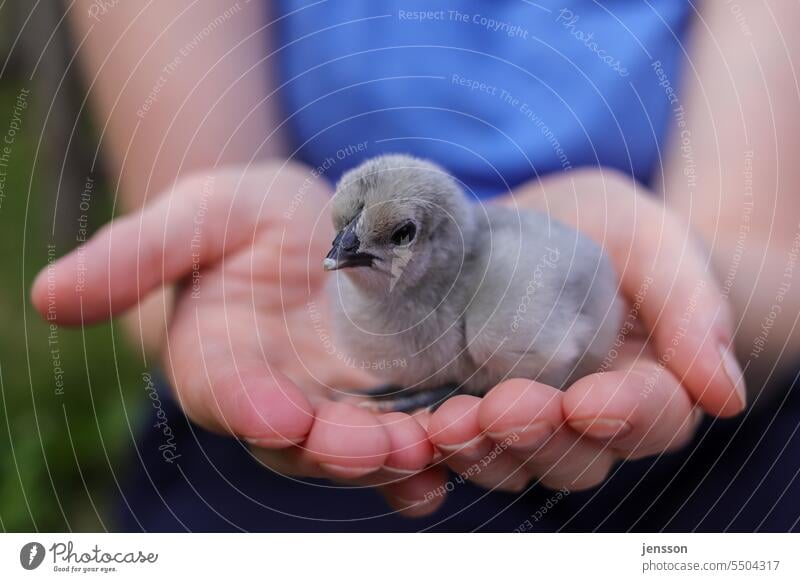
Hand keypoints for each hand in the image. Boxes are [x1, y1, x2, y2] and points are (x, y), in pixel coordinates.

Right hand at [31, 161, 446, 515]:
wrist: (309, 223)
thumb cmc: (240, 220)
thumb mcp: (196, 217)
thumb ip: (135, 256)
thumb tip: (47, 295)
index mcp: (221, 361)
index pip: (227, 394)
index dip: (249, 405)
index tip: (277, 412)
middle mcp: (279, 397)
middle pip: (303, 440)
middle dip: (336, 447)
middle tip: (376, 446)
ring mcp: (337, 401)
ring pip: (361, 445)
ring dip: (395, 457)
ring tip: (429, 452)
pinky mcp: (389, 393)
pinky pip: (408, 431)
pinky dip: (431, 451)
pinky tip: (457, 454)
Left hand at [425, 168, 745, 497]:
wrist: (535, 228)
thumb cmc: (608, 234)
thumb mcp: (650, 241)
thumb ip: (690, 307)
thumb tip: (724, 395)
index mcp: (642, 385)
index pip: (651, 417)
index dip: (626, 414)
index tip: (592, 398)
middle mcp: (578, 420)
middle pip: (574, 457)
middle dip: (540, 437)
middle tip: (507, 407)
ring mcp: (513, 420)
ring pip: (506, 462)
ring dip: (478, 450)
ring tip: (448, 421)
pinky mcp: (453, 406)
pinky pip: (441, 447)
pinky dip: (423, 452)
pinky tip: (403, 436)